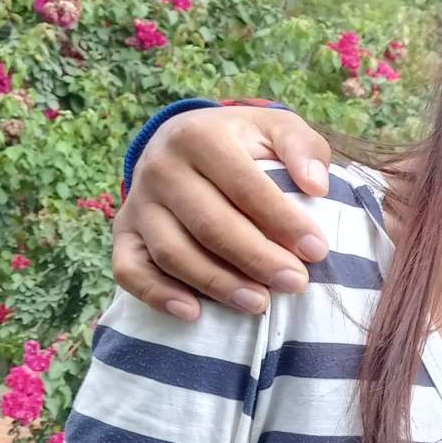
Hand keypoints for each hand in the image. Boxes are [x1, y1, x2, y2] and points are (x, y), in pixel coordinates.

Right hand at [112, 104, 334, 319]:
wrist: (186, 141)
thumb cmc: (244, 143)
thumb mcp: (277, 129)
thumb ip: (303, 148)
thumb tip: (317, 186)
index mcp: (199, 137)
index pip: (245, 186)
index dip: (283, 221)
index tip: (317, 250)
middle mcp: (160, 168)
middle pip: (209, 224)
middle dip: (256, 259)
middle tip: (295, 283)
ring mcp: (138, 203)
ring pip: (172, 252)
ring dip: (216, 283)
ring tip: (260, 304)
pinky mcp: (124, 232)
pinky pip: (129, 269)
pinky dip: (156, 294)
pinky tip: (193, 314)